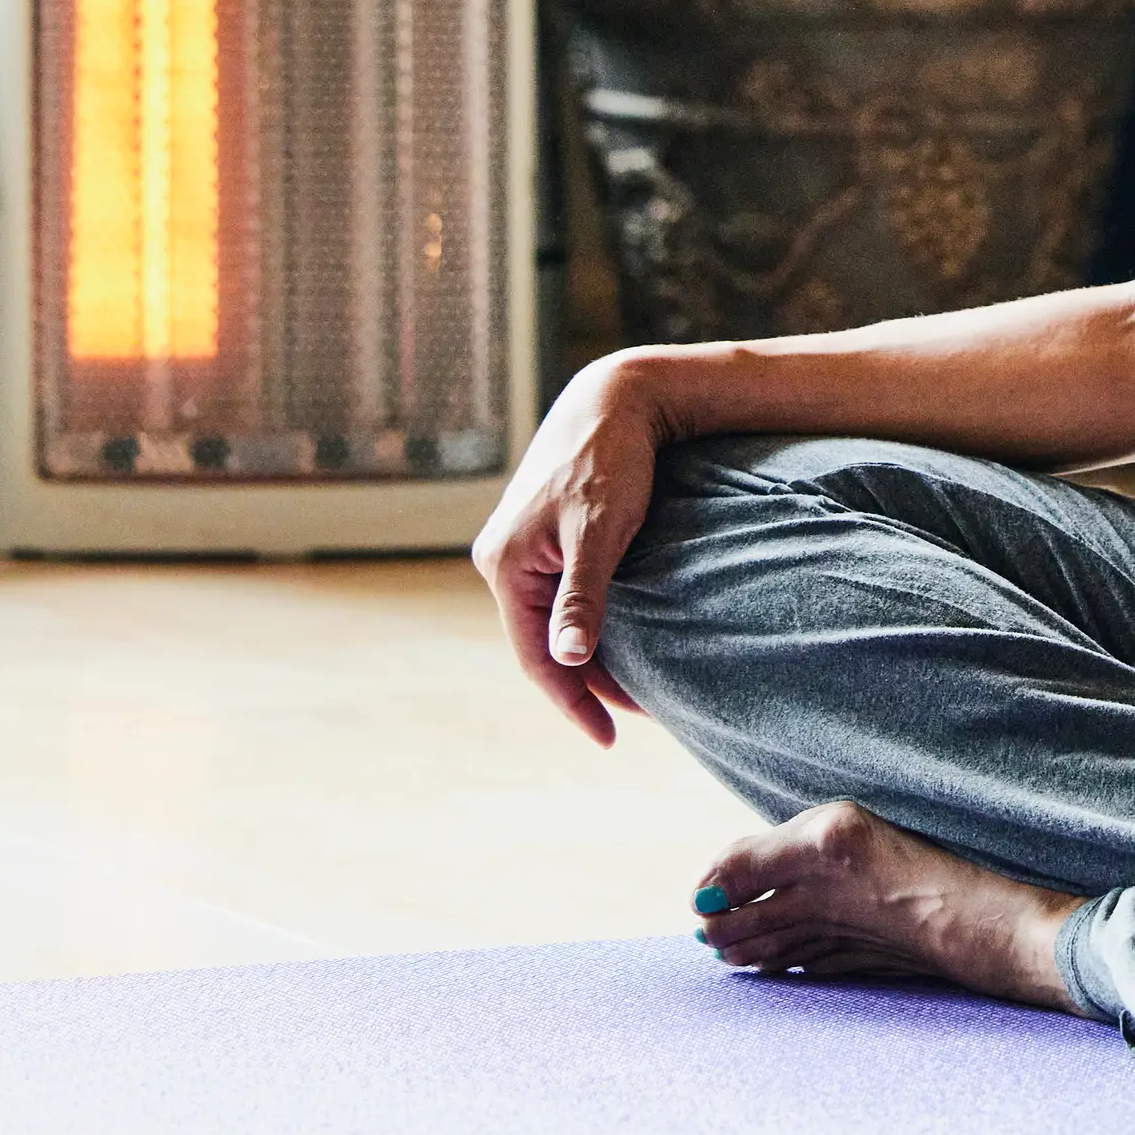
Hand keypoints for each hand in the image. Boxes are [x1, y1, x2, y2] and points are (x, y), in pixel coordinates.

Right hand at [469, 351, 674, 743]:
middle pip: (540, 643)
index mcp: (505, 565)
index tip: (610, 736)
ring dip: (587, 655)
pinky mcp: (542, 536)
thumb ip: (582, 596)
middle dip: (583, 684)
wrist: (617, 398)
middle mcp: (501, 560)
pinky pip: (557, 596)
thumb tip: (567, 659)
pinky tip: (618, 639)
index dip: (572, 701)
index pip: (534, 657)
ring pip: (550, 620)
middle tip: (632, 719)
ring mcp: (519, 547)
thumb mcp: (599, 532)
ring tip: (631, 690)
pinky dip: (587, 623)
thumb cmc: (611, 461)